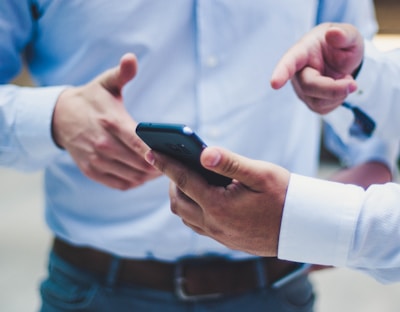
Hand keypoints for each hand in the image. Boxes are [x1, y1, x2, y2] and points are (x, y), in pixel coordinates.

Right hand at [52, 53, 160, 189]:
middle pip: (139, 163)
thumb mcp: (106, 83)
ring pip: (132, 176)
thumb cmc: (91, 99)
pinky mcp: (91, 171)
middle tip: (175, 164)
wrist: (60, 117)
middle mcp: (102, 144)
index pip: (139, 143)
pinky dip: (136, 182)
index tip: (173, 155)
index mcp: (111, 122)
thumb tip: (131, 58)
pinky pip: (120, 184)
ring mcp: (96, 160)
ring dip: (150, 176)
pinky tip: (145, 176)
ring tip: (163, 170)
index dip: (158, 153)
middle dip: (160, 166)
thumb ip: (122, 73)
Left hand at [145, 146, 289, 255]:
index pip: (183, 180)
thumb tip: (203, 153)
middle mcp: (214, 224)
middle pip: (178, 201)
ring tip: (186, 178)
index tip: (151, 151)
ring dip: (180, 196)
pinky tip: (201, 197)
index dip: (165, 164)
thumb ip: (230, 162)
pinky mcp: (225, 240)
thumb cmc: (284, 195)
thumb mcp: (260, 173)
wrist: (303, 227)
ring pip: (185, 216)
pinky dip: (191, 209)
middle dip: (171, 181)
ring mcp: (218, 235)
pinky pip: (197, 225)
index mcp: (219, 206)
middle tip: (173, 163)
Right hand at [270, 23, 363, 113]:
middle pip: (309, 86)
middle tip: (353, 84)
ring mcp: (301, 89)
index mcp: (302, 51)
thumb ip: (344, 34)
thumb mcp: (349, 35)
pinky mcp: (310, 102)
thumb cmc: (341, 44)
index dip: (281, 73)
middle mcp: (297, 73)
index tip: (275, 84)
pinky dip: (338, 100)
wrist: (342, 60)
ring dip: (339, 94)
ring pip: (317, 101)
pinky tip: (339, 87)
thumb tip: (334, 33)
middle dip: (333, 89)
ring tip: (346, 78)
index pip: (289, 62)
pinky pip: (323, 108)